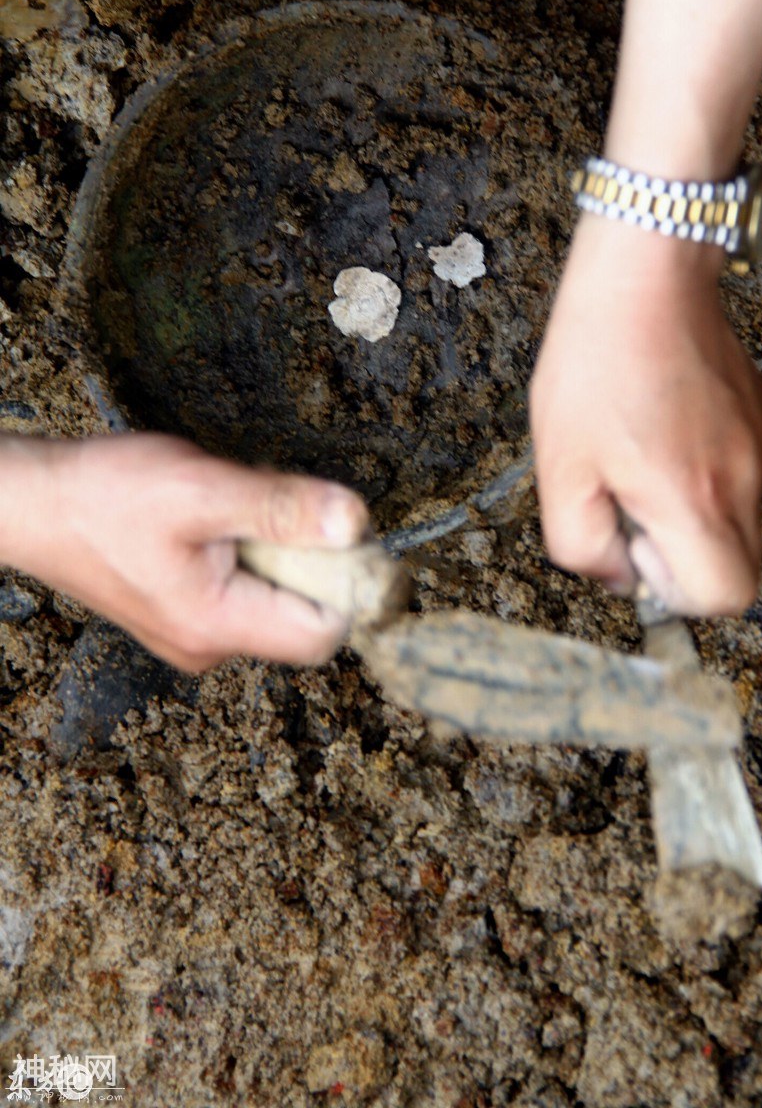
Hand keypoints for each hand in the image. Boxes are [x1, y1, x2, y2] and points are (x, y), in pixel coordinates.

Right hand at [0, 433, 368, 670]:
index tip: (340, 531)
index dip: (348, 581)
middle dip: (309, 558)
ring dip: (276, 551)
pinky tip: (216, 521)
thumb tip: (354, 524)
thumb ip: (282, 508)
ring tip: (231, 511)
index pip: (326, 631)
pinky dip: (249, 553)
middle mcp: (210, 645)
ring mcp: (197, 634)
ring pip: (276, 599)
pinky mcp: (187, 614)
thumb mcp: (202, 490)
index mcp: (218, 626)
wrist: (32, 502)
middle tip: (270, 508)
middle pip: (306, 616)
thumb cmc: (102, 496)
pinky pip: (246, 591)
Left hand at [530, 215, 761, 613]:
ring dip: (686, 511)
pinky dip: (700, 472)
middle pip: (736, 567)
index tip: (635, 546)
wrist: (644, 276)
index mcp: (693, 499)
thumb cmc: (597, 360)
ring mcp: (759, 447)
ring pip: (736, 521)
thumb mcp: (559, 466)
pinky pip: (737, 475)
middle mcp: (742, 480)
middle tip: (631, 503)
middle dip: (681, 558)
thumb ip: (581, 543)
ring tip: (639, 454)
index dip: (673, 589)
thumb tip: (614, 575)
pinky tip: (659, 427)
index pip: (724, 597)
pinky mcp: (759, 419)